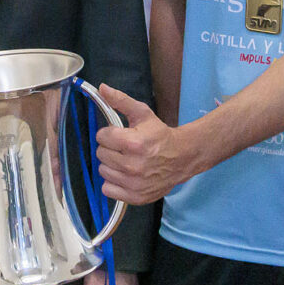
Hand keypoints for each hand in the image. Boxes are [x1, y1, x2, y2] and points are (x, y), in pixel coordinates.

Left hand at [94, 83, 190, 205]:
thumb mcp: (143, 114)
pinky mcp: (135, 197)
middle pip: (100, 154)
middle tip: (122, 148)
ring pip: (103, 171)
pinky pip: (108, 190)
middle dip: (109, 148)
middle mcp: (132, 165)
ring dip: (111, 165)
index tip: (119, 134)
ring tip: (124, 160)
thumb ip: (121, 100)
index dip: (109, 133)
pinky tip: (124, 175)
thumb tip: (102, 87)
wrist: (182, 158)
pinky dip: (113, 183)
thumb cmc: (160, 134)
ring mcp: (133, 184)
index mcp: (133, 143)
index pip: (102, 136)